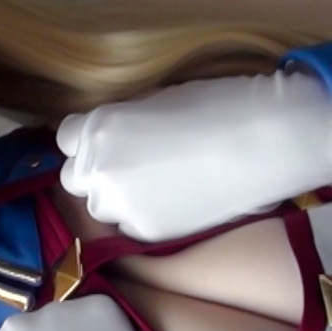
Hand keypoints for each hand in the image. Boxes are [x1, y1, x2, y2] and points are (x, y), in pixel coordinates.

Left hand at [57, 71, 331, 241]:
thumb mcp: (157, 98)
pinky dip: (144, 215)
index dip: (89, 139)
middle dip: (97, 170)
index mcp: (99, 127)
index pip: (66, 137)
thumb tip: (113, 131)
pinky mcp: (147, 232)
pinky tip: (176, 199)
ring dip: (117, 195)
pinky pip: (129, 225)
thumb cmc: (220, 104)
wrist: (265, 142)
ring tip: (158, 183)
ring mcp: (122, 205)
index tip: (112, 140)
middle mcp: (100, 169)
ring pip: (100, 205)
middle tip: (135, 163)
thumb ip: (123, 118)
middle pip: (75, 177)